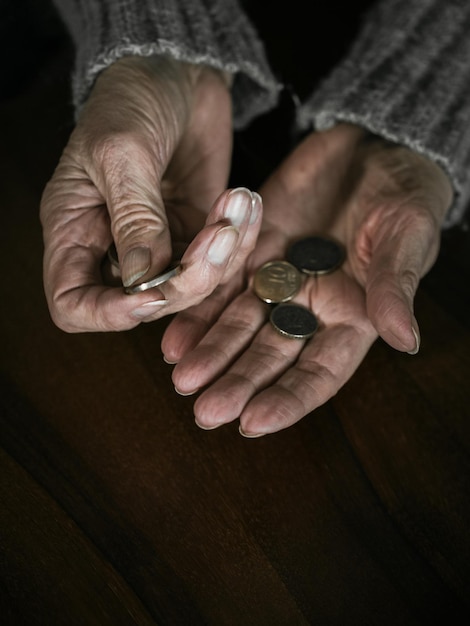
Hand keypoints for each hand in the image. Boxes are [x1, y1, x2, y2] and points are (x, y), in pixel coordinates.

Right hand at [40, 56, 260, 331]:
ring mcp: (159, 245)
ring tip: (238, 202)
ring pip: (192, 289)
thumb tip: (142, 281)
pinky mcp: (195, 234)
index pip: (73, 304)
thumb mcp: (123, 151)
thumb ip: (134, 217)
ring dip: (225, 255)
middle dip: (191, 279)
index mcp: (75, 230)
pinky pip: (221, 262)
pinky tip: (245, 202)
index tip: (152, 293)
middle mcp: (113, 247)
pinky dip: (241, 240)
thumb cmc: (131, 99)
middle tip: (221, 230)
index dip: (109, 314)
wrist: (175, 72)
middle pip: (145, 304)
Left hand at [163, 123, 452, 434]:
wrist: (371, 146)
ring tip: (181, 377)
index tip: (254, 421)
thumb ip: (394, 286)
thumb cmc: (403, 193)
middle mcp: (309, 307)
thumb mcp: (406, 234)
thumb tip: (405, 340)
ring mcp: (277, 280)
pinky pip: (221, 284)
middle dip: (239, 382)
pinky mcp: (251, 251)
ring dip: (211, 352)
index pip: (320, 370)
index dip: (289, 398)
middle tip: (205, 411)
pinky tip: (173, 333)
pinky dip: (199, 309)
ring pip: (240, 325)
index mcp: (353, 316)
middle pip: (271, 355)